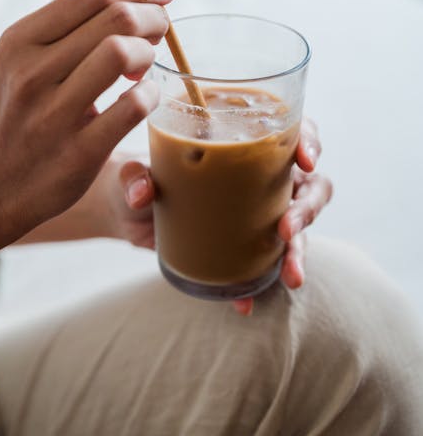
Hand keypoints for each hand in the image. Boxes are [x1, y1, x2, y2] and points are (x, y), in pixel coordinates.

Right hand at [0, 0, 174, 245]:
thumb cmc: (23, 113)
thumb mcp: (26, 61)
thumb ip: (72, 29)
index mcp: (20, 40)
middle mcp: (31, 71)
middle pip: (115, 16)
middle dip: (154, 17)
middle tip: (160, 33)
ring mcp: (53, 114)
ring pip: (122, 52)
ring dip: (149, 53)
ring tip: (143, 68)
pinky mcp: (78, 152)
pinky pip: (132, 106)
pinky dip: (150, 94)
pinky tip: (144, 97)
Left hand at [117, 117, 332, 313]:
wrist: (125, 209)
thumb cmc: (137, 174)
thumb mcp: (133, 170)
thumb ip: (136, 175)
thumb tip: (142, 193)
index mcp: (243, 142)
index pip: (292, 132)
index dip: (309, 141)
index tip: (305, 161)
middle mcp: (260, 174)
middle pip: (309, 184)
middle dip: (308, 206)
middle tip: (288, 228)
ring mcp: (257, 210)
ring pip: (297, 226)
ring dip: (298, 250)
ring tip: (290, 276)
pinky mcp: (245, 242)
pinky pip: (264, 264)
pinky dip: (258, 284)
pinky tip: (246, 304)